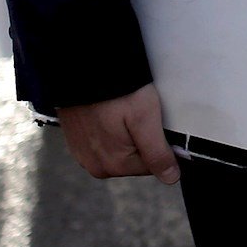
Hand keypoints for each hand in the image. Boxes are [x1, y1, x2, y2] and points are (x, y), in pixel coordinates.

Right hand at [57, 84, 180, 183]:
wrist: (82, 68)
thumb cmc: (116, 91)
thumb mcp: (145, 118)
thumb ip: (157, 153)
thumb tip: (171, 178)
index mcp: (114, 165)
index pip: (152, 164)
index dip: (159, 142)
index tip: (154, 120)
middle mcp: (95, 165)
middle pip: (134, 158)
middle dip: (140, 137)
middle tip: (135, 111)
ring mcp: (83, 153)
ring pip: (119, 148)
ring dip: (125, 131)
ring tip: (121, 108)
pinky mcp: (76, 140)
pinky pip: (102, 139)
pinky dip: (109, 127)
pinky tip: (108, 110)